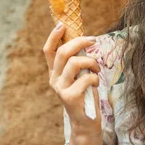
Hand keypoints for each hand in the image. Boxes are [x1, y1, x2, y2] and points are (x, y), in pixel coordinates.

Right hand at [44, 22, 102, 141]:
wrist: (85, 121)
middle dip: (80, 42)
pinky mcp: (69, 97)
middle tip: (94, 40)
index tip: (62, 24)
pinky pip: (86, 78)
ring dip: (91, 62)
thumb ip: (77, 61)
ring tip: (96, 69)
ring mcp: (60, 88)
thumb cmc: (85, 94)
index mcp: (54, 72)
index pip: (48, 50)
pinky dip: (95, 77)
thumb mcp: (78, 75)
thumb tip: (84, 40)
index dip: (53, 36)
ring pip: (75, 63)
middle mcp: (54, 79)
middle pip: (62, 52)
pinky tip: (95, 84)